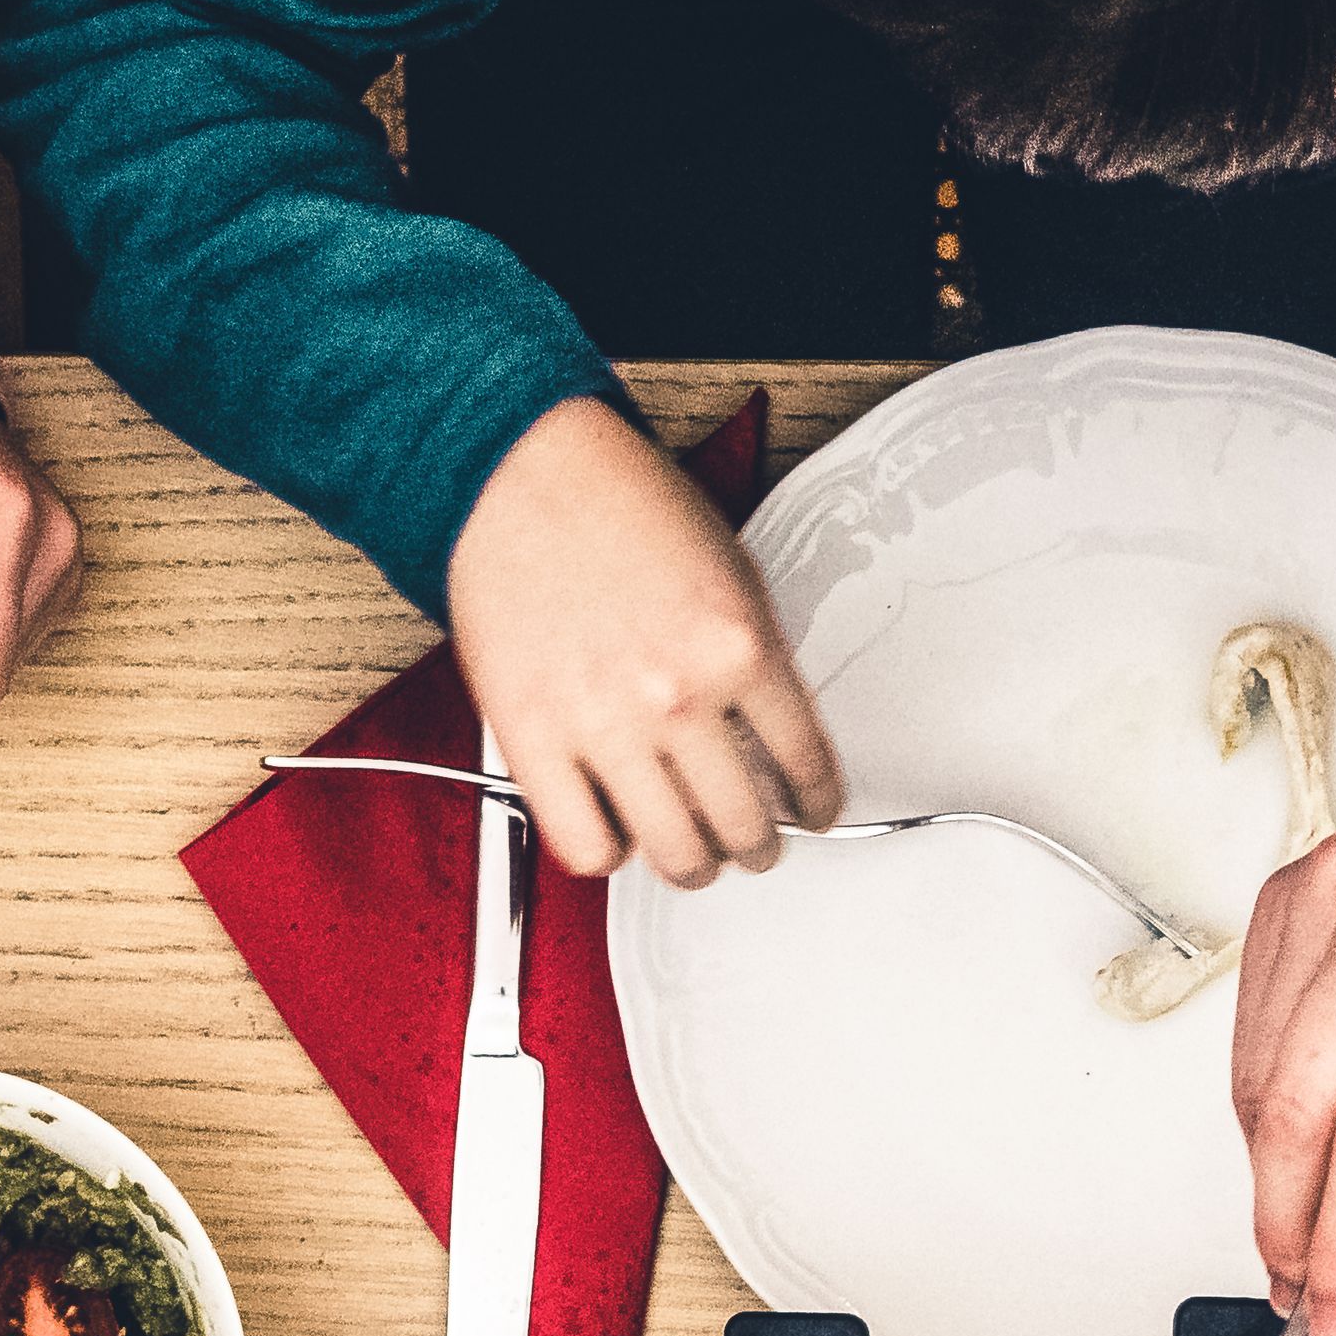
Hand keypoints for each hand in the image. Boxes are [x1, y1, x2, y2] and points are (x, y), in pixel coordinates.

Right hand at [446, 398, 837, 885]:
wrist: (518, 470)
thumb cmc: (616, 504)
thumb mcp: (729, 567)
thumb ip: (755, 657)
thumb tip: (773, 738)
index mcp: (740, 647)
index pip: (806, 765)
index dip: (817, 804)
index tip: (813, 813)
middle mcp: (678, 694)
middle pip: (745, 825)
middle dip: (758, 846)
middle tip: (754, 845)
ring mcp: (604, 724)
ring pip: (674, 853)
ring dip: (694, 865)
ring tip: (692, 855)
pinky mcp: (533, 739)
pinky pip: (587, 845)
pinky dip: (608, 852)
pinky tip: (616, 833)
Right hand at [1231, 740, 1335, 1335]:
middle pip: (1301, 1112)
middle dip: (1298, 1233)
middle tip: (1317, 1300)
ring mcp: (1331, 886)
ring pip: (1262, 1082)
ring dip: (1278, 1183)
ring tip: (1320, 1239)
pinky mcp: (1290, 893)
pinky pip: (1255, 1036)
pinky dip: (1275, 1114)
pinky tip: (1315, 1150)